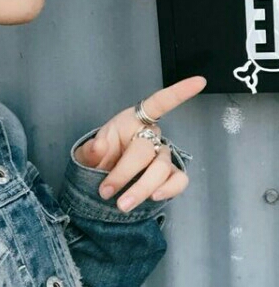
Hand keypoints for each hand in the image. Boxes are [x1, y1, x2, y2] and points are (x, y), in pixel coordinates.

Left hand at [74, 76, 205, 211]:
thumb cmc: (99, 159)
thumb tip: (99, 146)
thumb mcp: (87, 153)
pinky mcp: (168, 176)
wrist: (101, 180)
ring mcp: (162, 156)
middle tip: (106, 192)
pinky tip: (154, 197)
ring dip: (142, 188)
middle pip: (146, 150)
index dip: (179, 92)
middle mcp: (152, 135)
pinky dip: (169, 190)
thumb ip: (92, 150)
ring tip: (122, 204)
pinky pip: (179, 181)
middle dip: (125, 172)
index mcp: (134, 120)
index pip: (159, 102)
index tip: (199, 82)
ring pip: (161, 169)